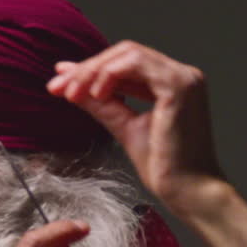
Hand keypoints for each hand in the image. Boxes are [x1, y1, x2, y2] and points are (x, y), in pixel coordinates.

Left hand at [46, 40, 225, 214]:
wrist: (187, 192)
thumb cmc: (165, 168)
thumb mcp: (125, 127)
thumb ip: (102, 103)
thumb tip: (72, 85)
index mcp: (172, 84)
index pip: (126, 64)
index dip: (91, 70)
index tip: (61, 83)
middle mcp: (182, 75)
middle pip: (125, 54)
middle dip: (87, 68)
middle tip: (59, 86)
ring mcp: (183, 78)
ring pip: (128, 54)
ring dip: (94, 70)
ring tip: (73, 92)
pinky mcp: (179, 86)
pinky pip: (136, 63)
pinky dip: (110, 74)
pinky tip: (96, 94)